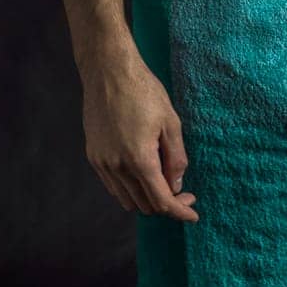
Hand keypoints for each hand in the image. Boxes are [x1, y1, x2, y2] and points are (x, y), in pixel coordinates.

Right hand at [81, 54, 199, 222]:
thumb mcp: (171, 122)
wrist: (108, 72)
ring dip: (147, 198)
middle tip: (184, 191)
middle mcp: (117, 167)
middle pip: (145, 205)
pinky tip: (142, 174)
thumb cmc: (144, 92)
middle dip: (166, 204)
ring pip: (127, 199)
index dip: (180, 211)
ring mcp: (102, 163)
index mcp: (139, 159)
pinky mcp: (93, 156)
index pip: (162, 201)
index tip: (193, 215)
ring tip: (163, 181)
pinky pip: (113, 186)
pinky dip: (130, 189)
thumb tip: (177, 186)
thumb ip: (176, 158)